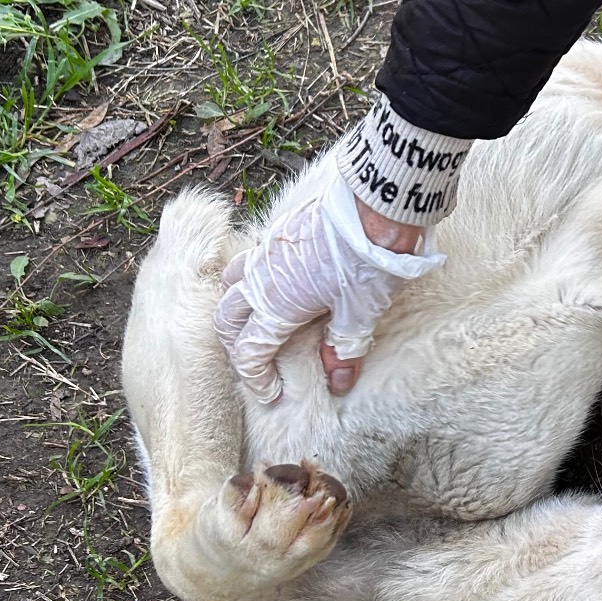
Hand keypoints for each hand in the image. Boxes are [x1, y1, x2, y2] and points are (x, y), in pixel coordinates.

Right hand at [213, 171, 443, 403]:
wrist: (375, 205)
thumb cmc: (367, 260)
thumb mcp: (360, 312)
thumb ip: (344, 348)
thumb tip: (338, 382)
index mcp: (276, 305)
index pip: (249, 351)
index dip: (256, 379)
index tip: (271, 395)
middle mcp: (261, 279)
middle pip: (227, 319)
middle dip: (236, 346)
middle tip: (257, 363)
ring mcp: (265, 252)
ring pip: (229, 284)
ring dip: (235, 308)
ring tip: (254, 322)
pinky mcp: (278, 232)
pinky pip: (248, 259)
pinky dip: (247, 279)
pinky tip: (269, 284)